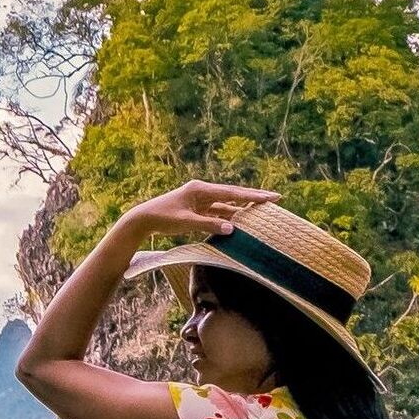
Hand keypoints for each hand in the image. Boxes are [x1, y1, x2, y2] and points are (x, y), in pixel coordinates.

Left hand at [119, 181, 277, 241]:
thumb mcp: (185, 223)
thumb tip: (232, 228)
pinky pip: (218, 213)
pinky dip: (230, 217)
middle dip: (254, 198)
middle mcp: (202, 192)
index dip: (253, 196)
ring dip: (243, 209)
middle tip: (275, 198)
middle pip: (233, 195)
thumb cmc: (162, 218)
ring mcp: (200, 200)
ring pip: (227, 205)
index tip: (271, 197)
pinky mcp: (197, 210)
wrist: (143, 219)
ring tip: (263, 211)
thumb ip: (208, 225)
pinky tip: (241, 222)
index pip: (232, 193)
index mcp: (200, 189)